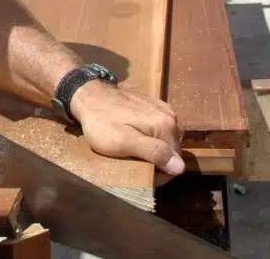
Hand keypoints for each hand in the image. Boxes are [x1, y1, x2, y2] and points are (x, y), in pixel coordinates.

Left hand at [69, 80, 184, 178]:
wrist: (88, 95)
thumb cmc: (102, 123)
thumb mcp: (125, 142)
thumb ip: (153, 152)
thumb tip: (181, 167)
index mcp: (166, 125)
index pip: (176, 160)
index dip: (161, 172)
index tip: (142, 173)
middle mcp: (170, 115)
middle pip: (172, 149)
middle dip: (158, 160)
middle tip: (135, 163)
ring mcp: (162, 108)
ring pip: (165, 139)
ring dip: (154, 149)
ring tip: (134, 152)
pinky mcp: (152, 105)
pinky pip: (158, 128)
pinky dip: (150, 136)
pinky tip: (135, 138)